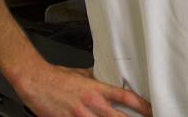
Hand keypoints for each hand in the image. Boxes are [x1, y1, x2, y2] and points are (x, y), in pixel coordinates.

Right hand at [11, 62, 152, 116]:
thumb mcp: (82, 74)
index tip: (152, 111)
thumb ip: (96, 80)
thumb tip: (107, 80)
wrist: (35, 80)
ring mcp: (80, 116)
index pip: (126, 98)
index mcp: (97, 89)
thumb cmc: (56, 77)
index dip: (143, 106)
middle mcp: (92, 104)